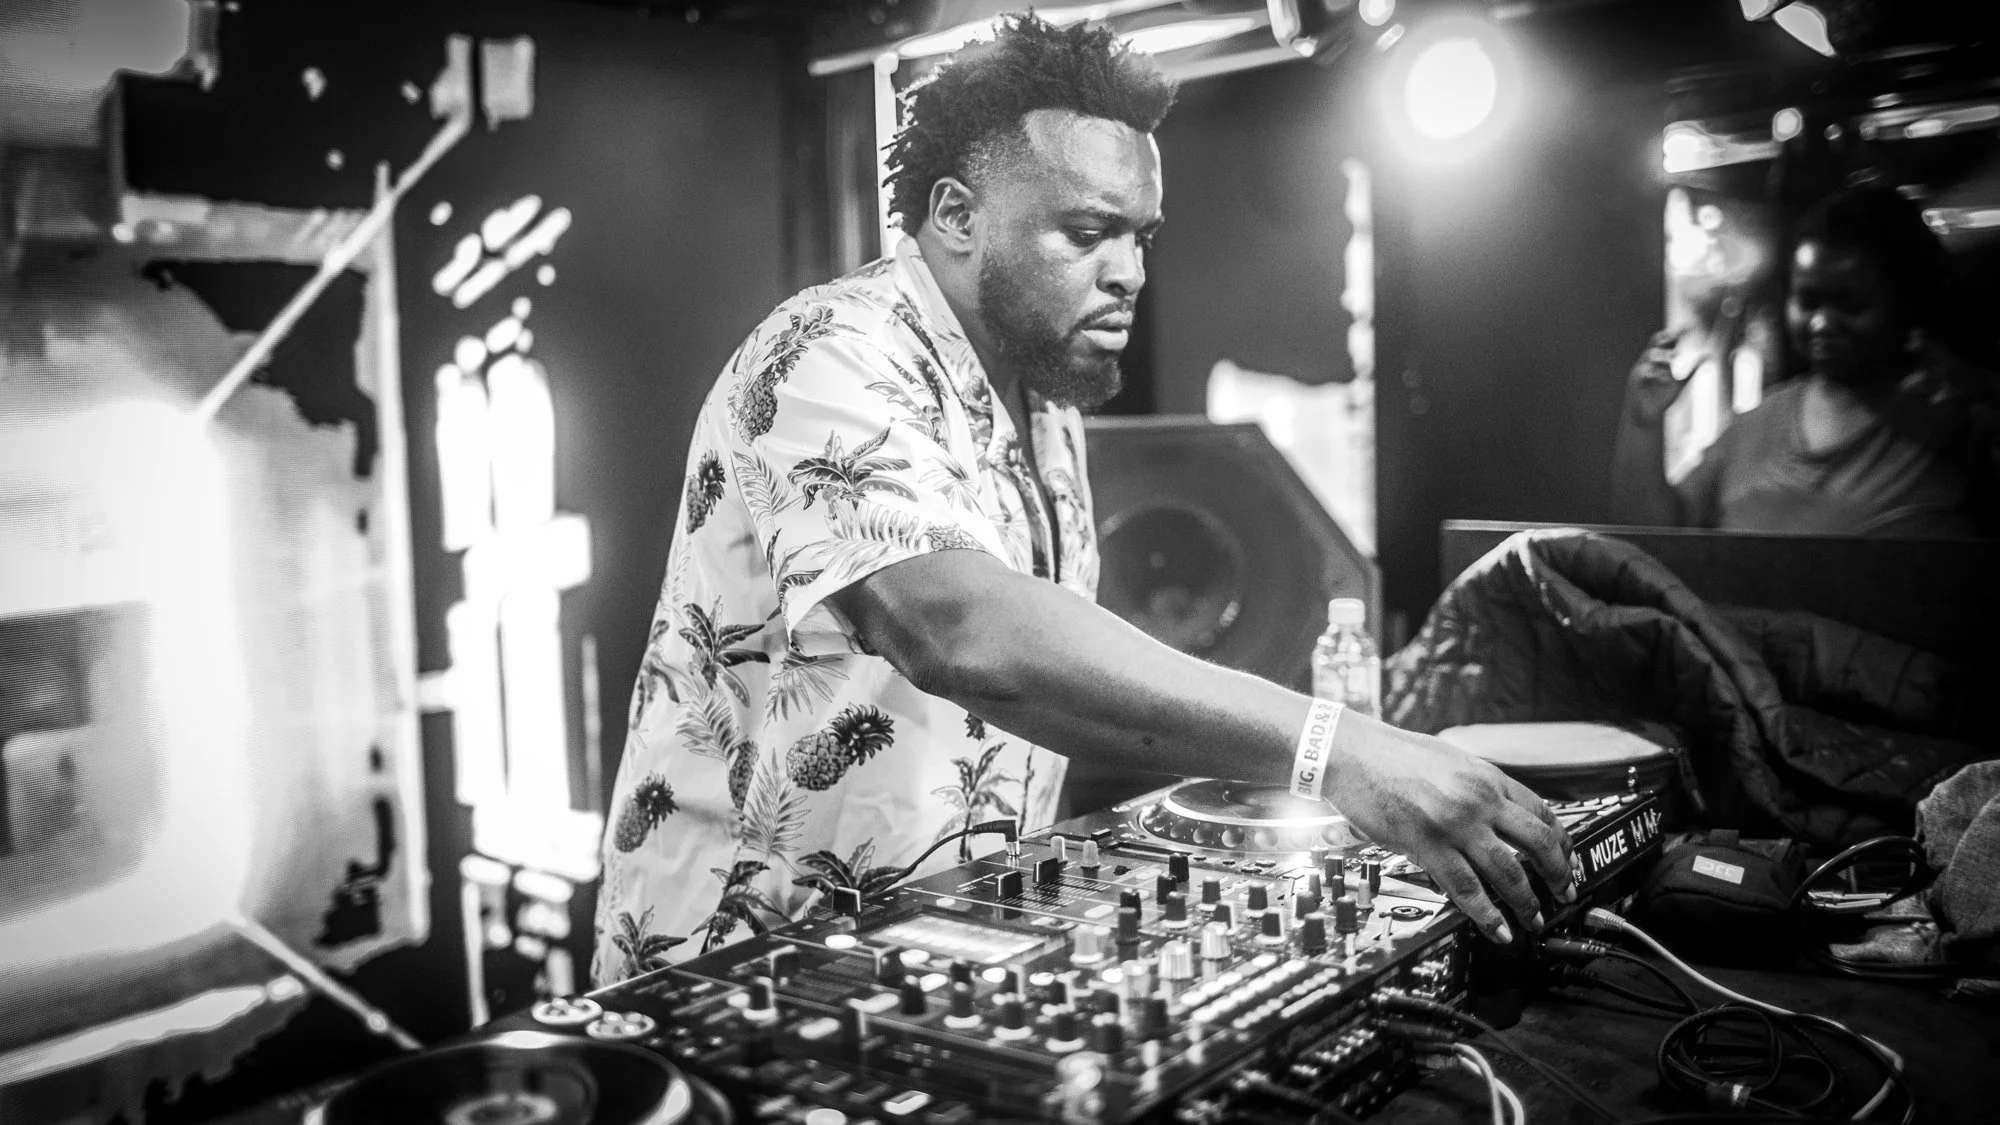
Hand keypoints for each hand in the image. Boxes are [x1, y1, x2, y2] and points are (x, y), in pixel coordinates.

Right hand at [1325, 717, 1573, 944]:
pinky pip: (1466, 889)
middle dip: (1559, 874)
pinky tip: (1499, 930)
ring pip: (1508, 872)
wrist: (1350, 753)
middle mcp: (1479, 800)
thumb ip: (1476, 785)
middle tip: (1566, 894)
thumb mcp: (1449, 759)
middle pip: (1538, 844)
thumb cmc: (1391, 754)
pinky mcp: (1427, 846)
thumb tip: (1495, 810)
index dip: (1561, 841)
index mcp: (1487, 776)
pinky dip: (1487, 916)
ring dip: (1527, 902)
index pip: (1541, 812)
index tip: (1566, 859)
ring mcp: (1455, 824)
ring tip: (1535, 920)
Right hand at [1626, 328, 1693, 426]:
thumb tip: (1707, 356)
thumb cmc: (1662, 398)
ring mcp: (1640, 371)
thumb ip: (1693, 370)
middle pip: (1655, 344)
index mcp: (1660, 361)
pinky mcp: (1635, 381)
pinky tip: (1665, 377)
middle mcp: (1649, 363)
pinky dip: (1655, 372)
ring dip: (1663, 355)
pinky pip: (1643, 371)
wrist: (1647, 417)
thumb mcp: (1681, 384)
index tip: (1688, 327)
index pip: (1668, 343)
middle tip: (1674, 334)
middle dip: (1664, 337)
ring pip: (1649, 355)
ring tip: (1673, 357)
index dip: (1677, 334)